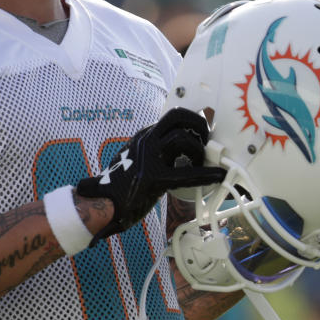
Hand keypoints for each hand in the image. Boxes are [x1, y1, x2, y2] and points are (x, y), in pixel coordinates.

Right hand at [76, 108, 223, 243]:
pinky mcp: (153, 178)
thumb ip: (155, 154)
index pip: (172, 117)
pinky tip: (218, 176)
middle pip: (177, 117)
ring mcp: (148, 158)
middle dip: (198, 123)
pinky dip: (205, 174)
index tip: (203, 133)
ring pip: (181, 139)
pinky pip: (185, 173)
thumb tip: (180, 153)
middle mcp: (145, 141)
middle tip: (207, 139)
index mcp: (143, 136)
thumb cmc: (119, 186)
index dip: (192, 121)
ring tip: (203, 164)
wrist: (100, 203)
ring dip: (199, 150)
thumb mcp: (135, 160)